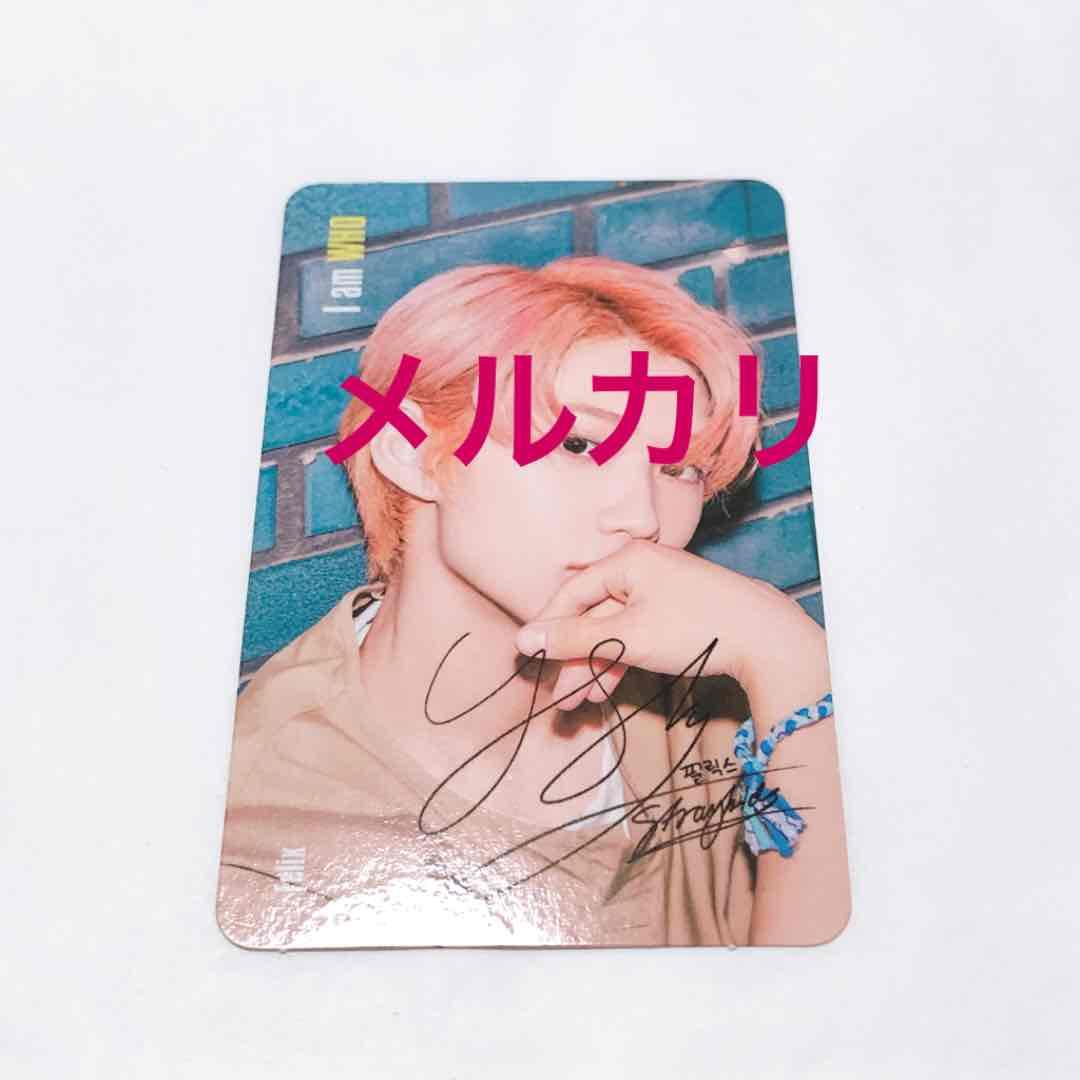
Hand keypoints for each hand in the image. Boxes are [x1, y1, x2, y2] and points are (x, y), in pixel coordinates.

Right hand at [516, 539, 823, 707]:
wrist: (767, 638)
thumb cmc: (696, 627)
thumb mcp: (628, 637)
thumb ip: (574, 639)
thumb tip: (525, 639)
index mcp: (627, 561)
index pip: (570, 593)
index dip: (546, 628)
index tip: (526, 659)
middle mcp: (640, 570)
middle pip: (591, 616)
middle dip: (572, 659)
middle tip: (555, 697)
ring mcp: (659, 592)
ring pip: (613, 631)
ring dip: (593, 667)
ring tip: (575, 704)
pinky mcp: (674, 614)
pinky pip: (634, 635)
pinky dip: (619, 661)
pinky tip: (603, 689)